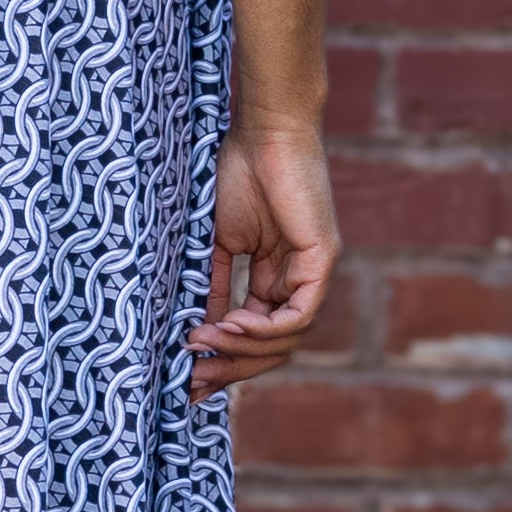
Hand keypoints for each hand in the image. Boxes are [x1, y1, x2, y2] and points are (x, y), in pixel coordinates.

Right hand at [187, 121, 337, 399]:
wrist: (262, 131)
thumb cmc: (236, 172)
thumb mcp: (217, 243)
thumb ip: (214, 286)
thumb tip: (198, 332)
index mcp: (273, 276)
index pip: (256, 335)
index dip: (225, 360)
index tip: (188, 380)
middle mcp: (297, 279)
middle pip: (273, 347)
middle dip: (232, 367)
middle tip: (194, 378)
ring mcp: (313, 271)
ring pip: (287, 339)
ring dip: (243, 349)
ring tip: (205, 342)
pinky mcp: (322, 259)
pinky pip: (299, 315)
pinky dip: (265, 328)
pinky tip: (232, 324)